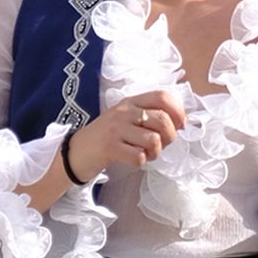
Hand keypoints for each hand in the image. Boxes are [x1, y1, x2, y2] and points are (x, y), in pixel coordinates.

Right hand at [71, 89, 185, 174]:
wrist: (76, 152)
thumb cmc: (107, 136)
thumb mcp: (126, 118)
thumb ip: (149, 115)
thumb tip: (181, 122)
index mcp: (131, 102)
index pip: (162, 96)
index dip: (178, 111)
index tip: (180, 125)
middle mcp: (124, 111)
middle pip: (163, 120)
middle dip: (170, 137)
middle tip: (162, 144)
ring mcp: (116, 129)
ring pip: (154, 139)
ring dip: (156, 152)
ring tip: (147, 153)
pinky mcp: (110, 148)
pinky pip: (139, 156)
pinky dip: (142, 161)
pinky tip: (135, 159)